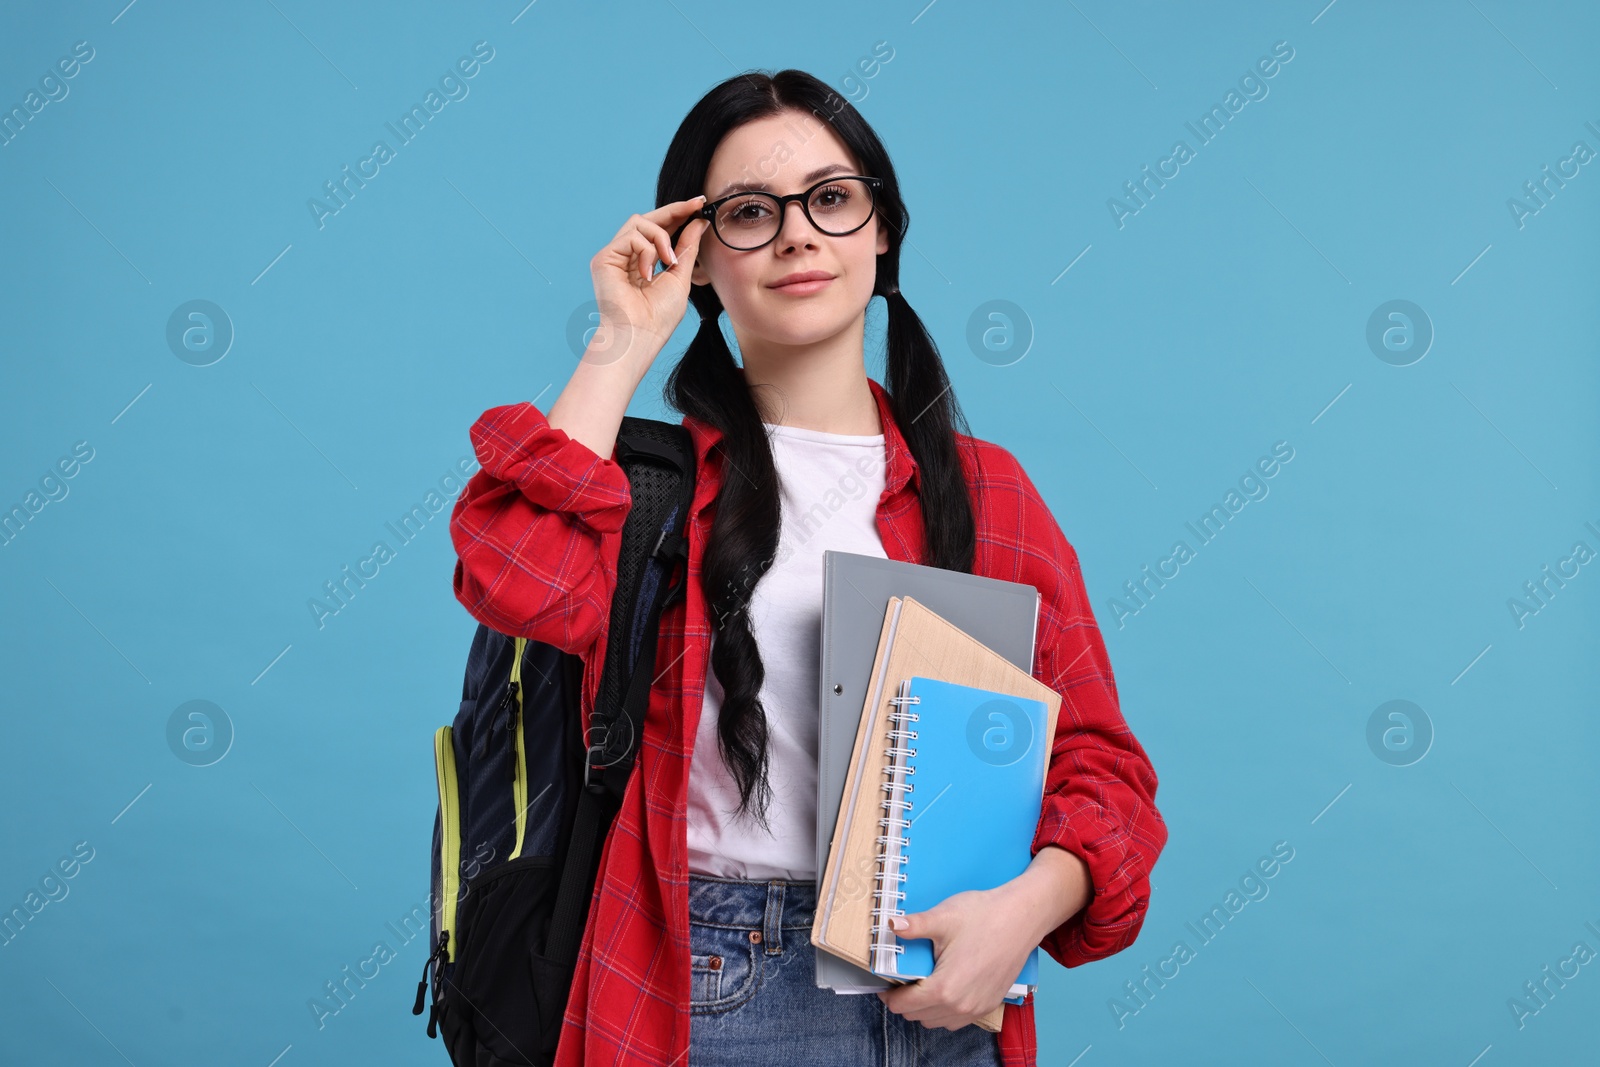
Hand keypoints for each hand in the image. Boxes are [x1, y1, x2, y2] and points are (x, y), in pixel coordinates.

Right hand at [587, 196, 710, 368]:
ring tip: (669, 260)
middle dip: (674, 210)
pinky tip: (649, 273)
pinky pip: (631, 236)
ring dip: (661, 237)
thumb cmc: (659, 317)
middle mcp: (626, 256)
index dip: (678, 215)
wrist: (639, 336)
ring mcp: (614, 256)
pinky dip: (647, 251)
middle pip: (647, 219)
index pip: (660, 230)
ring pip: (639, 222)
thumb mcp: (680, 276)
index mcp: (643, 262)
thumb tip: (699, 221)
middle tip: (696, 204)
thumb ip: (687, 248)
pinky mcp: (604, 258)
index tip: (700, 204)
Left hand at [873, 887, 1032, 1030]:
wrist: (1021, 917)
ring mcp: (976, 1007)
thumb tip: (891, 925)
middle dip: (905, 1001)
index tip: (884, 984)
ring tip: (922, 983)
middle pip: (918, 1016)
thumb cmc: (985, 916)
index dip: (889, 996)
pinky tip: (944, 989)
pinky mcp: (989, 1003)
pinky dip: (945, 1011)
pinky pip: (958, 1020)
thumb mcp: (943, 918)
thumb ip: (914, 926)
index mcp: (944, 988)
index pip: (904, 1006)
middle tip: (902, 979)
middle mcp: (960, 1005)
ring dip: (925, 1009)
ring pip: (937, 1021)